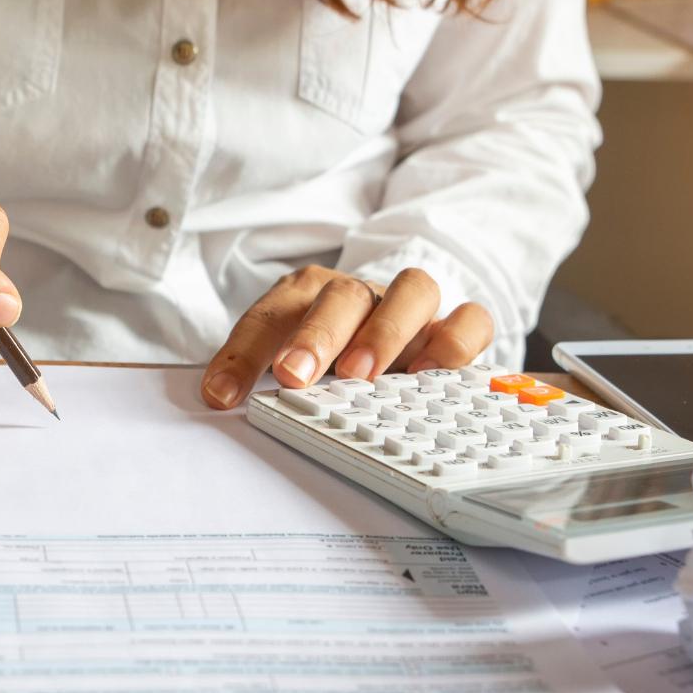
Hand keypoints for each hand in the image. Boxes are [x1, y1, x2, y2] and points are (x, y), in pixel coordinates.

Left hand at [200, 265, 492, 408]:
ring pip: (412, 290)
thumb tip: (222, 403)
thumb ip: (261, 376)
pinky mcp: (453, 326)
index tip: (221, 395)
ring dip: (384, 331)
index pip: (270, 315)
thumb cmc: (330, 354)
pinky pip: (470, 318)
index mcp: (307, 294)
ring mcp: (410, 307)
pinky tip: (429, 375)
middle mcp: (361, 294)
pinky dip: (453, 342)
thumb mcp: (288, 362)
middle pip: (342, 295)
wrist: (392, 327)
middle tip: (294, 375)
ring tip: (362, 374)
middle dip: (316, 335)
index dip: (242, 354)